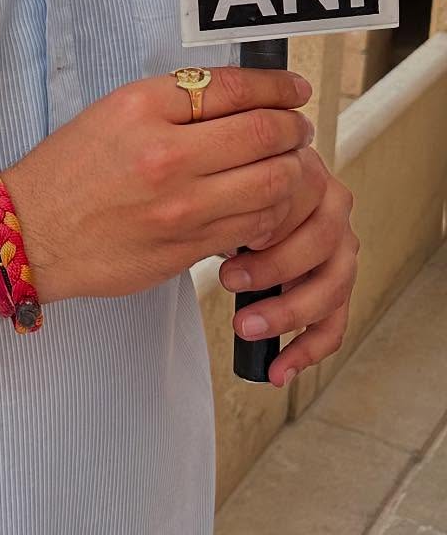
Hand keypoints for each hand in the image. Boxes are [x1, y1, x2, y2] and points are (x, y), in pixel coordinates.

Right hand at [3, 66, 314, 304]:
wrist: (31, 231)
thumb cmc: (68, 172)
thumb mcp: (110, 114)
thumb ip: (171, 105)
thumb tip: (238, 101)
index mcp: (141, 107)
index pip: (232, 87)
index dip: (276, 86)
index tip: (294, 89)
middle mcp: (165, 152)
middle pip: (264, 133)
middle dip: (293, 129)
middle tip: (298, 128)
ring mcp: (181, 204)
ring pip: (273, 183)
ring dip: (293, 171)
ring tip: (289, 165)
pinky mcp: (189, 246)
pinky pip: (256, 226)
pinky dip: (275, 212)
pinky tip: (268, 203)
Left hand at [218, 154, 357, 388]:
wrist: (234, 193)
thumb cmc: (229, 187)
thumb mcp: (223, 181)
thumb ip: (225, 192)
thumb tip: (202, 215)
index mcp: (305, 174)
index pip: (303, 198)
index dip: (272, 221)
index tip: (235, 241)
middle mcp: (332, 208)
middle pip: (321, 241)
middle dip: (274, 267)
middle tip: (229, 280)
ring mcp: (341, 247)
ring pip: (332, 285)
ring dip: (288, 311)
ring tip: (244, 325)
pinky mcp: (337, 284)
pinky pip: (333, 322)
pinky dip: (306, 349)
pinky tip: (278, 369)